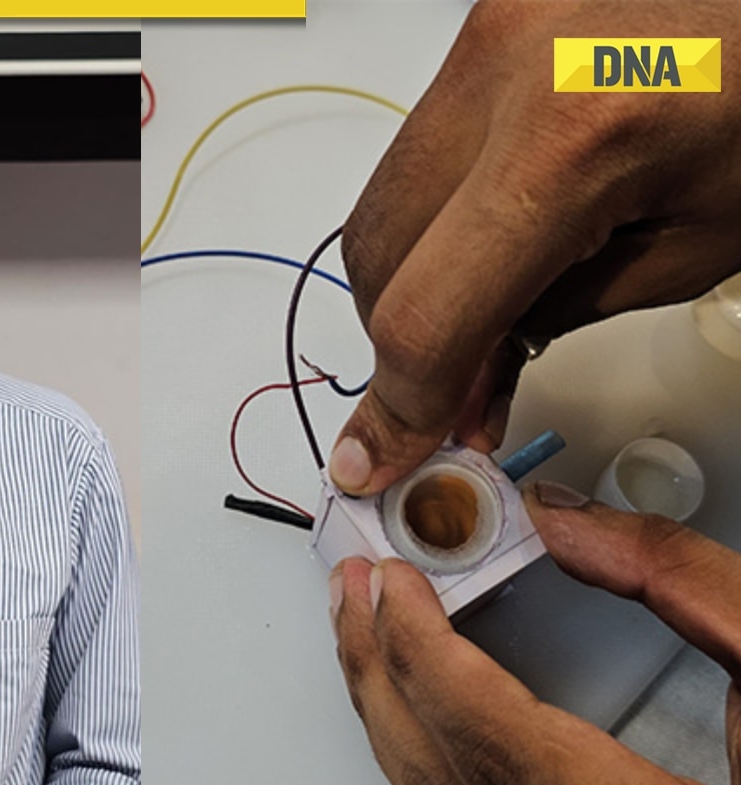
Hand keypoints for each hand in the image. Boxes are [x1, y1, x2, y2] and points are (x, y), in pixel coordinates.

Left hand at [330, 482, 740, 784]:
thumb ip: (681, 581)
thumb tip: (563, 520)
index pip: (503, 749)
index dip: (428, 655)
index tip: (393, 585)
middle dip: (384, 675)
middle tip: (357, 593)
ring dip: (395, 718)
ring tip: (370, 634)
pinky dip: (433, 764)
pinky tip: (420, 705)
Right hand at [331, 0, 740, 495]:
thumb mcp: (688, 248)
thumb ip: (557, 318)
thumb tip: (460, 385)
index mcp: (574, 138)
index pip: (430, 313)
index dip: (397, 408)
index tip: (378, 459)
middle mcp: (501, 74)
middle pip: (380, 262)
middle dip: (400, 349)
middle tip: (443, 404)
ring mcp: (479, 46)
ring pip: (380, 210)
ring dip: (407, 288)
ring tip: (471, 331)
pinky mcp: (477, 36)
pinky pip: (413, 160)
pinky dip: (430, 228)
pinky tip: (476, 258)